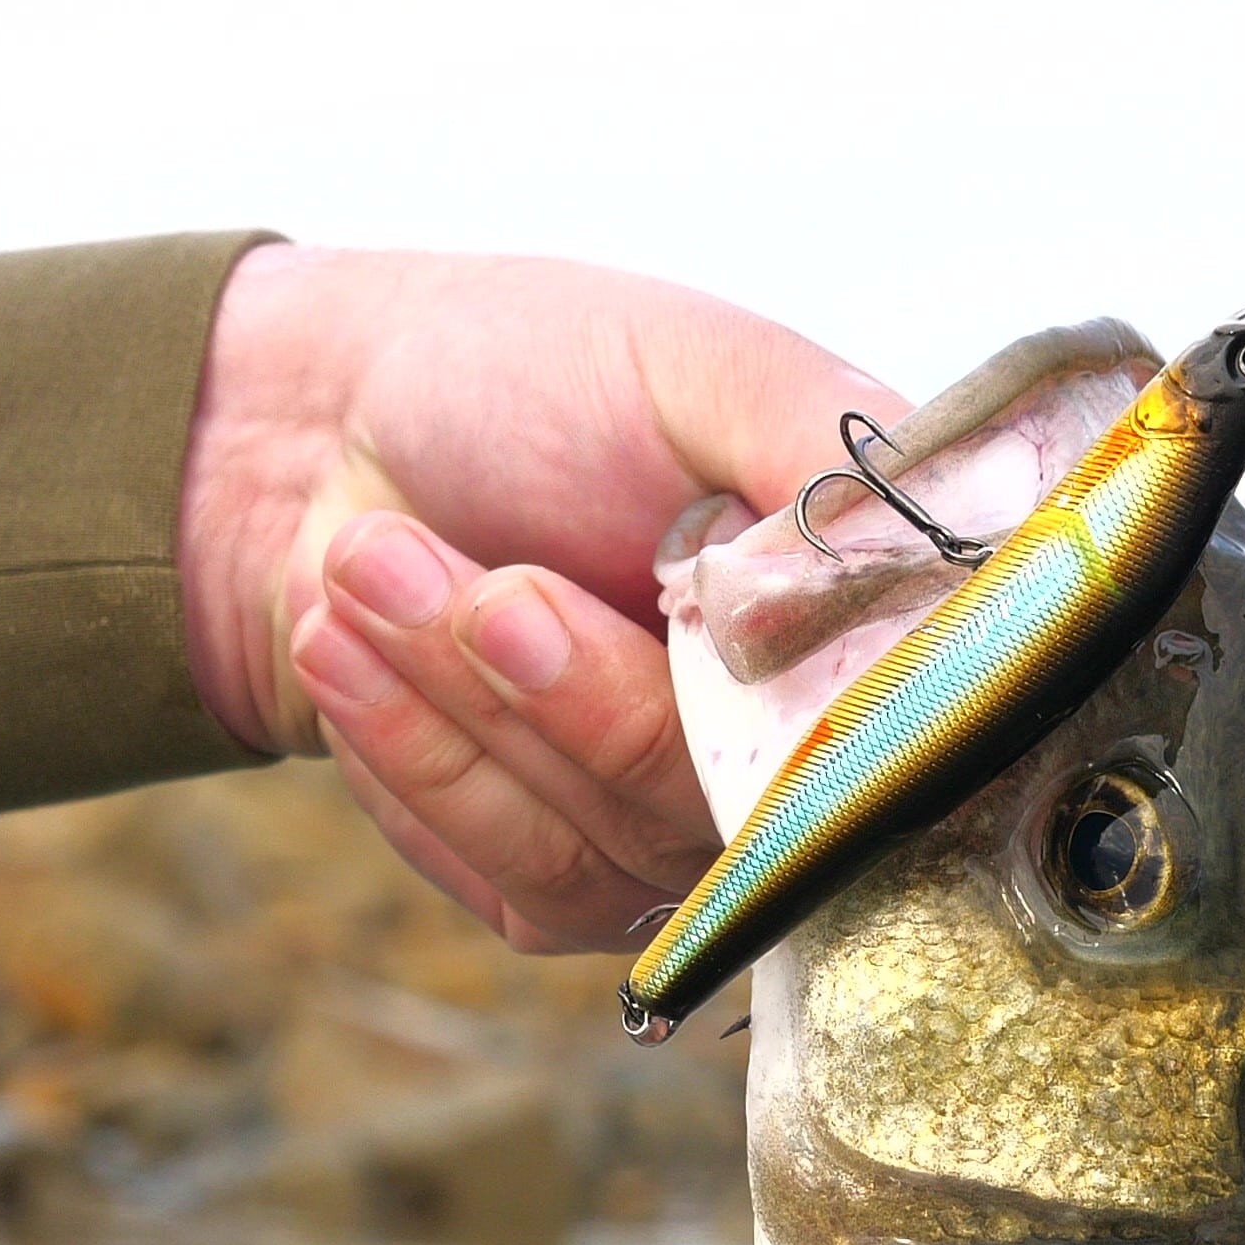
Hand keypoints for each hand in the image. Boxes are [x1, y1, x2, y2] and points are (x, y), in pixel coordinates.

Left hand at [177, 245, 903, 952]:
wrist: (323, 429)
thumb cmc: (520, 373)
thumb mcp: (693, 363)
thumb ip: (821, 446)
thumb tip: (921, 560)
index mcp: (867, 607)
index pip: (902, 717)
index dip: (806, 698)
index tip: (680, 601)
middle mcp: (798, 737)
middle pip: (738, 808)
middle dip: (581, 691)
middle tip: (485, 586)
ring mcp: (679, 826)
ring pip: (608, 848)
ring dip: (466, 709)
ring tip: (366, 564)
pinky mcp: (559, 881)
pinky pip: (517, 878)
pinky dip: (415, 760)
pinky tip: (344, 645)